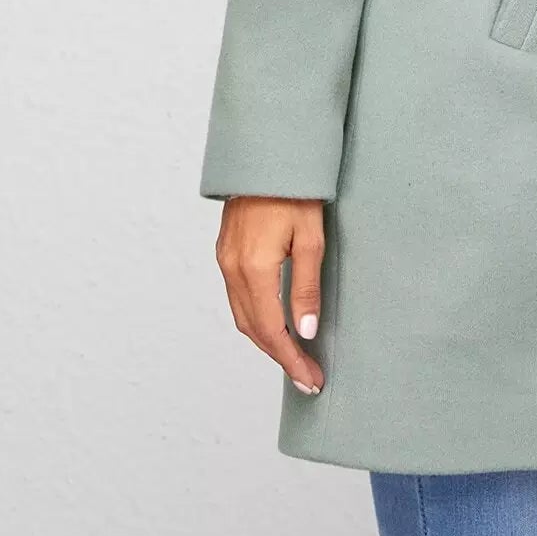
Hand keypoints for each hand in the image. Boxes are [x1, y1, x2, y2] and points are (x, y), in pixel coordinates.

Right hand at [214, 196, 325, 394]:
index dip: (291, 360)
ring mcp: (225, 260)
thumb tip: (304, 331)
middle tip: (307, 377)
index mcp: (253, 268)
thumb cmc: (295, 191)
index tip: (310, 380)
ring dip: (266, 340)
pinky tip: (274, 324)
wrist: (267, 155)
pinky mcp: (225, 252)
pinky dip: (256, 318)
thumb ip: (307, 288)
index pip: (271, 330)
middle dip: (280, 357)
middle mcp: (232, 268)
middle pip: (252, 329)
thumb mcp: (311, 239)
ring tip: (294, 357)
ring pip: (242, 316)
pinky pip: (238, 298)